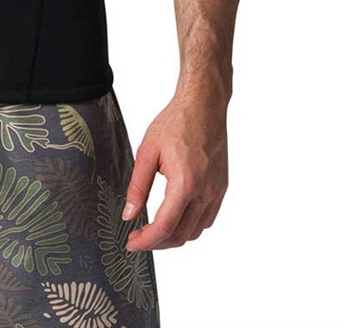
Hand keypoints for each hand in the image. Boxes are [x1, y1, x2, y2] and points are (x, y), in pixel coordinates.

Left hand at [121, 90, 228, 250]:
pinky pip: (207, 218)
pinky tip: (176, 217)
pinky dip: (191, 226)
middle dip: (158, 243)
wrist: (204, 106)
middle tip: (139, 239)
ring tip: (154, 230)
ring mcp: (217, 191)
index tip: (131, 244)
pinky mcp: (221, 187)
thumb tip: (129, 214)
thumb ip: (138, 187)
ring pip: (196, 231)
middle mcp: (205, 192)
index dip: (147, 241)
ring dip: (175, 236)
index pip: (165, 227)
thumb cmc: (175, 122)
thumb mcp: (147, 152)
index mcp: (186, 183)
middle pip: (182, 235)